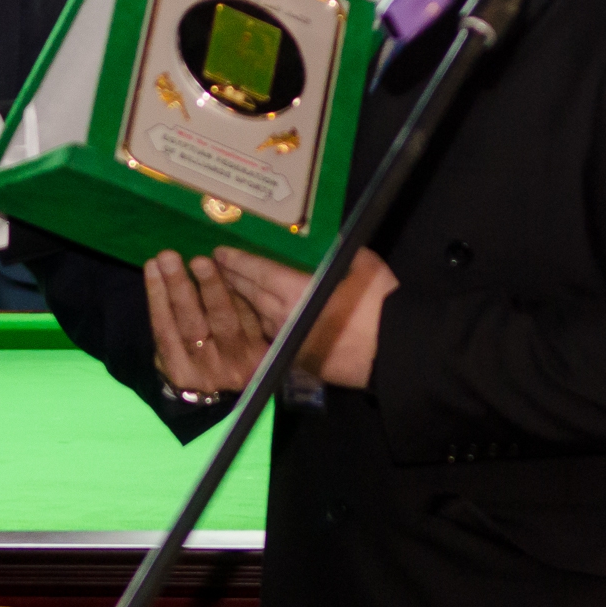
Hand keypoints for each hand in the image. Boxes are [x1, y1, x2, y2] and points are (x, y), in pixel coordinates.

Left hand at [143, 245, 396, 396]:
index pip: (254, 271)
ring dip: (235, 302)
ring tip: (221, 287)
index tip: (217, 250)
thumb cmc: (382, 304)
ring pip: (253, 318)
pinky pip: (268, 337)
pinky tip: (252, 317)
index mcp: (294, 291)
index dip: (233, 259)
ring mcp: (287, 343)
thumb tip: (316, 244)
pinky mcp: (295, 362)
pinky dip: (256, 324)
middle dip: (225, 277)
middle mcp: (282, 318)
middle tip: (207, 263)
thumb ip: (330, 254)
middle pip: (245, 293)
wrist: (398, 354)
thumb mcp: (358, 263)